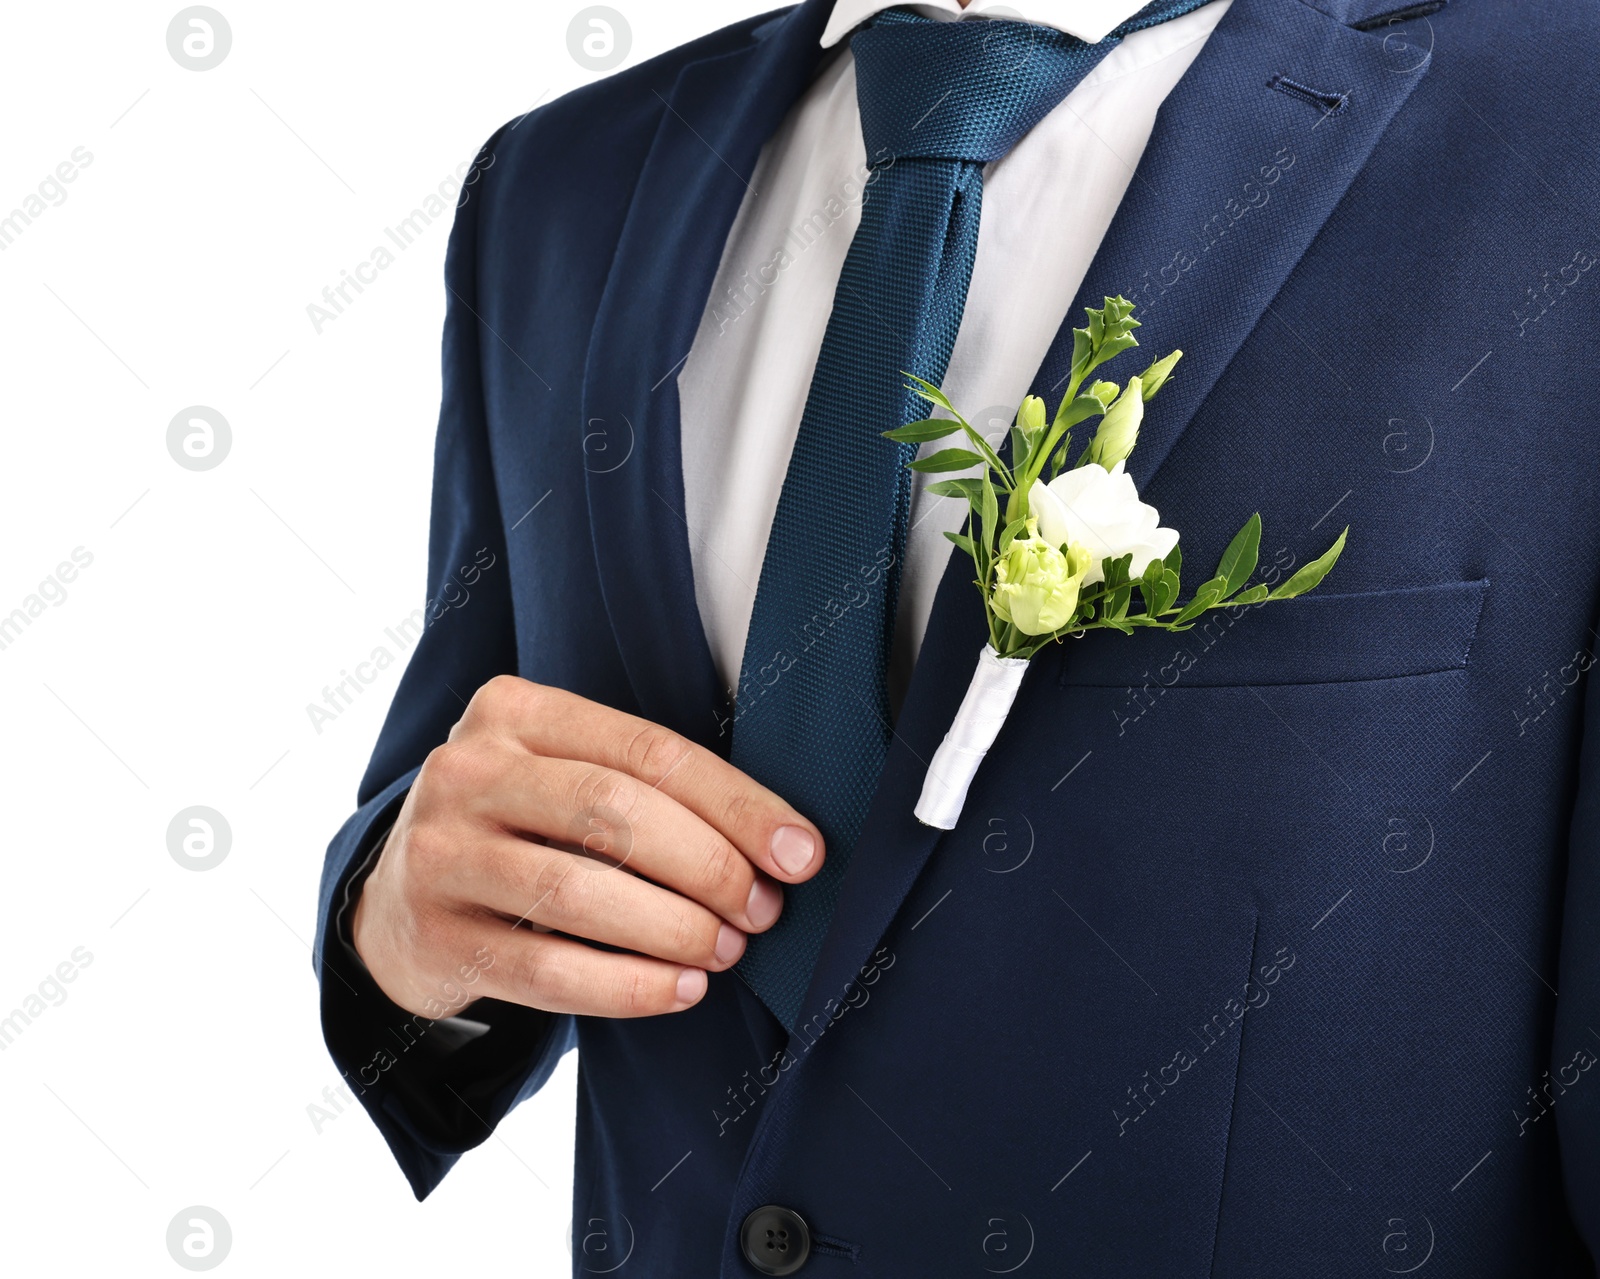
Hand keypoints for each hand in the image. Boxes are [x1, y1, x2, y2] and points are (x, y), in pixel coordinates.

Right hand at [350, 676, 823, 1019]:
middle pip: (615, 812)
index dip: (737, 805)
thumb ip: (646, 789)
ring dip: (674, 929)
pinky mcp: (434, 937)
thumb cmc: (522, 831)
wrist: (396, 906)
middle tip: (763, 911)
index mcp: (516, 711)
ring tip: (727, 951)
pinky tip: (679, 991)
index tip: (801, 853)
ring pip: (579, 891)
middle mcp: (468, 770)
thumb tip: (781, 847)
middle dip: (709, 866)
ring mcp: (440, 852)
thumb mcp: (563, 777)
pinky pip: (546, 969)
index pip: (648, 750)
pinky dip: (627, 985)